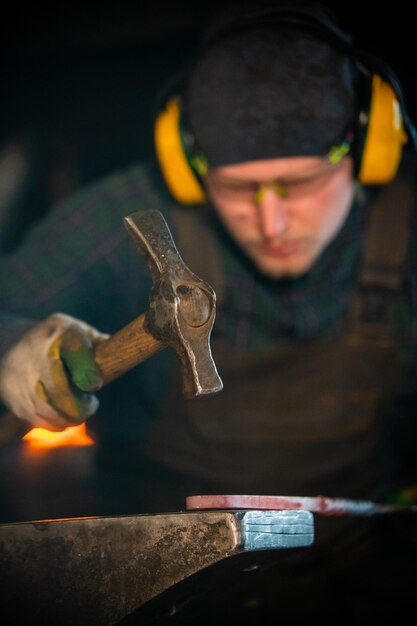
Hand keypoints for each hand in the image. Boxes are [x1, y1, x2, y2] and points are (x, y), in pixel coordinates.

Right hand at [0, 313, 108, 429]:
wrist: (10, 343)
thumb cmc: (59, 340)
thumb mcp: (80, 332)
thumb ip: (101, 346)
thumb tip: (123, 356)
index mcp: (61, 334)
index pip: (75, 352)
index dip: (89, 376)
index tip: (95, 385)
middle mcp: (37, 354)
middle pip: (61, 392)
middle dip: (82, 407)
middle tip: (91, 404)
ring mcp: (22, 378)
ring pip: (52, 412)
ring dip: (71, 417)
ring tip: (77, 408)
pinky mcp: (15, 398)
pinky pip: (41, 421)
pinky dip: (56, 422)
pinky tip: (61, 412)